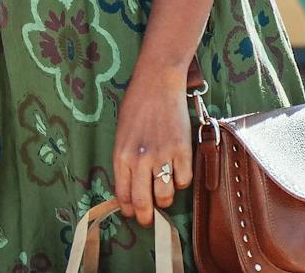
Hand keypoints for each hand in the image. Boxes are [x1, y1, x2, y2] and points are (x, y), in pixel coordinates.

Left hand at [112, 67, 193, 226]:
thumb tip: (130, 186)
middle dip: (145, 216)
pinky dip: (180, 182)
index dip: (128, 208)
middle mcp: (140, 159)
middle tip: (147, 220)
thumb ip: (125, 160)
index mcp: (121, 155)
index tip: (131, 214)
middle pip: (143, 201)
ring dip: (164, 200)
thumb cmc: (136, 107)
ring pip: (165, 195)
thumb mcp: (121, 135)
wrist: (157, 84)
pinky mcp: (183, 151)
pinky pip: (183, 180)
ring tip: (162, 197)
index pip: (123, 193)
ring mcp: (162, 156)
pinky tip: (176, 175)